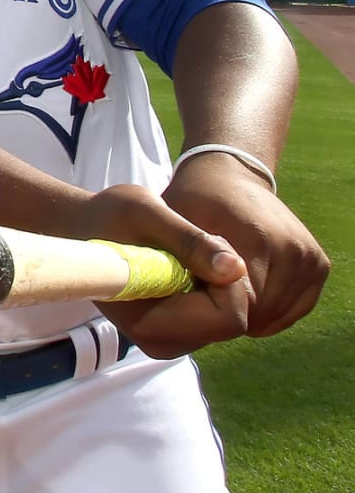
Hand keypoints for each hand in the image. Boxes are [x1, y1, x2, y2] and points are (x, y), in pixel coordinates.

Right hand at [69, 183, 254, 358]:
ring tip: (181, 254)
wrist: (86, 228)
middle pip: (231, 320)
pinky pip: (218, 313)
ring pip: (227, 316)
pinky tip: (182, 266)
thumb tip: (235, 269)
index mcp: (151, 325)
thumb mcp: (150, 215)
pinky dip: (211, 286)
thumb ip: (192, 242)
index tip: (202, 247)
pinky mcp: (176, 332)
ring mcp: (169, 340)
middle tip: (191, 246)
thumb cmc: (110, 216)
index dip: (227, 281)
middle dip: (224, 280)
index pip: (227, 318)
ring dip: (216, 281)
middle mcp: (162, 342)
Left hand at [158, 150, 328, 338]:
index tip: (192, 298)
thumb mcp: (175, 218)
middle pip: (260, 312)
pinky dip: (271, 310)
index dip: (210, 311)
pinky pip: (296, 307)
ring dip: (250, 314)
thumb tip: (227, 275)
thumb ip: (192, 247)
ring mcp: (308, 256)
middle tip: (204, 297)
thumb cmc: (192, 201)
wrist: (229, 177)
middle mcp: (291, 248)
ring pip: (277, 313)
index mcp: (258, 238)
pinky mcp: (318, 264)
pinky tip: (246, 296)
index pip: (241, 305)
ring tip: (222, 292)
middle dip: (229, 315)